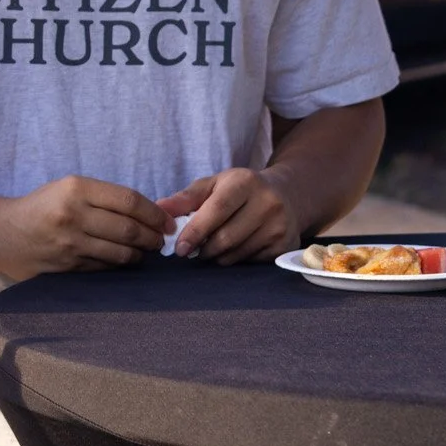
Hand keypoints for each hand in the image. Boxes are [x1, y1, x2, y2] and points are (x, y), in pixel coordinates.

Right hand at [0, 175, 172, 279]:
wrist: (2, 233)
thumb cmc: (42, 207)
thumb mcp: (67, 188)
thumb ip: (103, 197)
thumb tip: (147, 211)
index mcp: (76, 189)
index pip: (129, 200)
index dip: (154, 213)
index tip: (167, 221)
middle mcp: (73, 215)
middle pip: (129, 229)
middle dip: (153, 237)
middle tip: (162, 240)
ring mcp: (70, 243)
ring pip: (121, 253)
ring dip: (140, 254)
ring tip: (146, 251)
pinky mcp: (68, 266)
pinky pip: (106, 267)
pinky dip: (121, 265)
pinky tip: (125, 261)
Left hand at [156, 168, 298, 264]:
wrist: (287, 194)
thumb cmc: (240, 190)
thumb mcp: (214, 185)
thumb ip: (186, 198)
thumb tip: (159, 209)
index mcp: (246, 182)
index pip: (217, 210)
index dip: (196, 230)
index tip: (179, 247)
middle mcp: (268, 202)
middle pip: (226, 237)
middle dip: (202, 248)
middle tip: (190, 251)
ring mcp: (279, 225)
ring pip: (236, 254)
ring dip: (216, 256)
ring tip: (211, 247)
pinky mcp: (285, 245)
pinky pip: (249, 262)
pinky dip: (234, 259)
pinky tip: (234, 248)